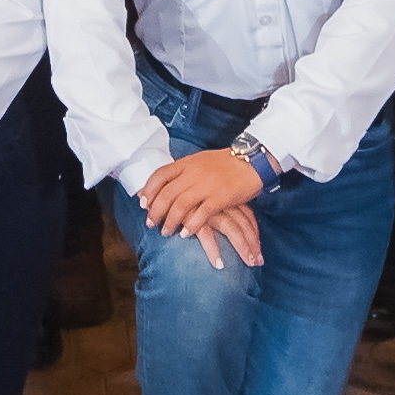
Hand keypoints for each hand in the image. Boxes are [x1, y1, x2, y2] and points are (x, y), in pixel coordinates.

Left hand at [140, 146, 270, 267]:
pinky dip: (190, 226)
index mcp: (187, 163)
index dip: (148, 190)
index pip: (160, 175)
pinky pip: (200, 214)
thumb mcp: (200, 161)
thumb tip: (165, 183)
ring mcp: (206, 185)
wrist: (251, 162)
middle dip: (155, 211)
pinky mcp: (220, 198)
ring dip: (170, 221)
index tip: (142, 203)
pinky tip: (185, 233)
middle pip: (167, 194)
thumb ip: (183, 171)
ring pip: (180, 205)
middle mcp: (193, 173)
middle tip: (150, 223)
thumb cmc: (226, 163)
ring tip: (165, 232)